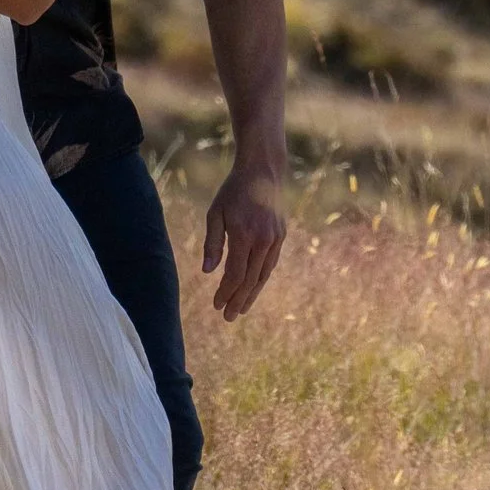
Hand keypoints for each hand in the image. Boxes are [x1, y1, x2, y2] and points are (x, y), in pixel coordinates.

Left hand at [200, 153, 286, 320]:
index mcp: (244, 235)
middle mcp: (263, 240)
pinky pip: (270, 264)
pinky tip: (252, 288)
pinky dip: (260, 279)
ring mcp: (275, 239)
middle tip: (228, 317)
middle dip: (238, 300)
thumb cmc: (233, 191)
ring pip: (263, 275)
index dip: (226, 292)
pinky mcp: (280, 236)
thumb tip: (208, 272)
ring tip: (241, 309)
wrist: (262, 171)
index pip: (235, 274)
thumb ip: (212, 243)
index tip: (216, 305)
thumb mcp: (215, 213)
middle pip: (250, 280)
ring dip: (251, 294)